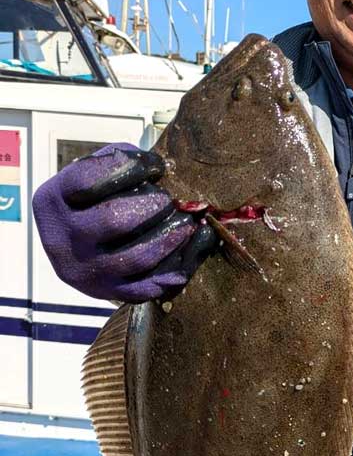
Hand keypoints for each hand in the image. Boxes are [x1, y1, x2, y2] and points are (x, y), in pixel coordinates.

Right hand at [32, 142, 217, 302]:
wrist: (76, 248)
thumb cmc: (92, 199)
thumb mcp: (93, 173)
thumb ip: (122, 162)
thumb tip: (164, 168)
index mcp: (52, 201)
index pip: (88, 179)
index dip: (131, 167)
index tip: (157, 166)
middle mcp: (62, 240)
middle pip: (114, 219)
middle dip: (153, 205)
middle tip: (169, 200)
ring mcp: (85, 271)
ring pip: (137, 258)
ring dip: (171, 236)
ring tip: (187, 221)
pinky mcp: (109, 293)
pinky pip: (151, 285)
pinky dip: (181, 263)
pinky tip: (196, 243)